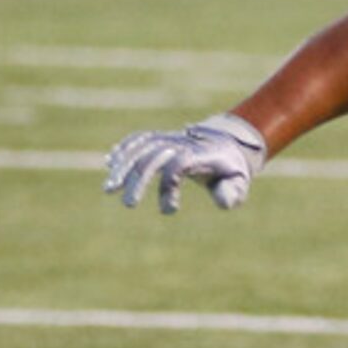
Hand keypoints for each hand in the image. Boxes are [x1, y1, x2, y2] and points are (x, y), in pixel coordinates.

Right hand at [102, 112, 267, 214]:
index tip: (170, 210)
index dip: (169, 185)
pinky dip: (124, 148)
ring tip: (109, 188)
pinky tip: (109, 162)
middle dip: (139, 180)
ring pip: (142, 147)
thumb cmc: (231, 169)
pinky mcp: (162, 138)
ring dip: (123, 166)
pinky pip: (140, 139)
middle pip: (154, 156)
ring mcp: (170, 138)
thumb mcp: (239, 183)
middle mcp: (182, 143)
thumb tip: (222, 203)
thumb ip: (231, 193)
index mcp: (201, 155)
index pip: (179, 163)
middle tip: (129, 204)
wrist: (228, 142)